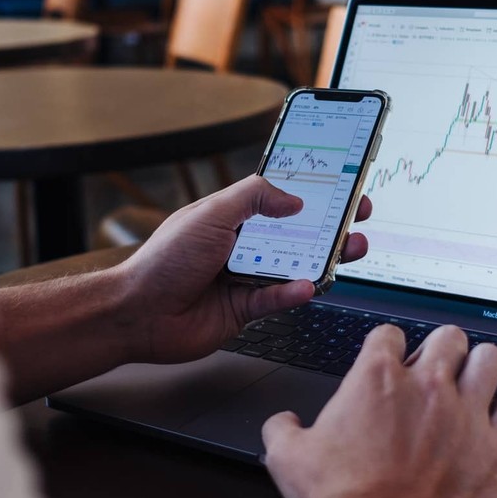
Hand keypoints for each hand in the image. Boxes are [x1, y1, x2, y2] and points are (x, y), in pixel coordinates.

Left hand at [116, 175, 371, 365]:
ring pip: (295, 267)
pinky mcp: (244, 310)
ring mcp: (244, 278)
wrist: (137, 313)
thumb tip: (293, 199)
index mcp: (232, 216)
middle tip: (359, 217)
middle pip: (296, 233)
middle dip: (330, 225)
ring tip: (350, 249)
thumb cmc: (163, 260)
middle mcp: (241, 245)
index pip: (279, 198)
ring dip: (324, 259)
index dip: (311, 192)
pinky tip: (307, 286)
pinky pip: (278, 300)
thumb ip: (253, 198)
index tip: (342, 184)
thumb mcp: (211, 213)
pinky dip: (294, 294)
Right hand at [262, 325, 496, 497]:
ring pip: (490, 359)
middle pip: (448, 337)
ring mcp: (466, 414)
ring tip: (472, 383)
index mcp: (377, 378)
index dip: (389, 347)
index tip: (389, 361)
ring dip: (480, 369)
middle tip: (434, 370)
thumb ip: (284, 431)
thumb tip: (283, 425)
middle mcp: (427, 386)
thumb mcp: (288, 460)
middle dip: (441, 349)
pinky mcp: (496, 448)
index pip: (390, 334)